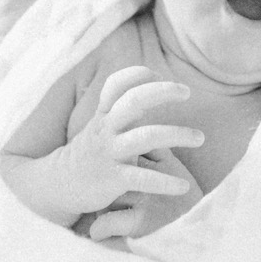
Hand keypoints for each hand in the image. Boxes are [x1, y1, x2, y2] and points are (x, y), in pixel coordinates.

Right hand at [6, 66, 201, 225]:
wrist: (60, 185)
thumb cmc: (94, 150)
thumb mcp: (103, 124)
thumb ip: (125, 106)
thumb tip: (155, 83)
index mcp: (105, 114)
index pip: (116, 84)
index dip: (136, 75)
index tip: (158, 75)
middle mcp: (107, 129)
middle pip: (134, 101)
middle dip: (162, 92)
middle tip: (186, 92)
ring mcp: (110, 153)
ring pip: (146, 137)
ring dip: (177, 134)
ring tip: (200, 138)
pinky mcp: (112, 179)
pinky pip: (142, 178)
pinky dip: (165, 182)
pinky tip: (183, 187)